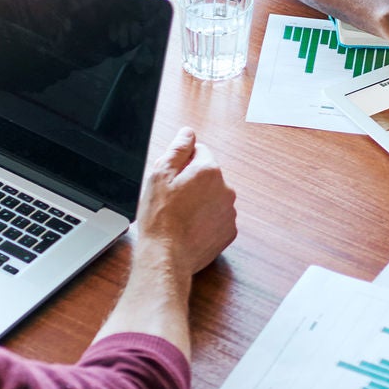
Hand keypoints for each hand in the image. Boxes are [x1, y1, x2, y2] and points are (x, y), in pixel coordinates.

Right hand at [135, 128, 237, 273]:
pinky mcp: (229, 231)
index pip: (199, 152)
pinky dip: (206, 220)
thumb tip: (188, 133)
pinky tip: (190, 227)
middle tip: (172, 199)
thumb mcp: (159, 175)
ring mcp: (229, 211)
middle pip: (208, 174)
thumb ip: (177, 149)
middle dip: (192, 182)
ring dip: (200, 201)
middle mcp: (225, 189)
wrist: (166, 256)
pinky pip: (217, 217)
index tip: (171, 179)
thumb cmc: (160, 218)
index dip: (181, 163)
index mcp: (209, 170)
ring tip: (180, 216)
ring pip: (213, 196)